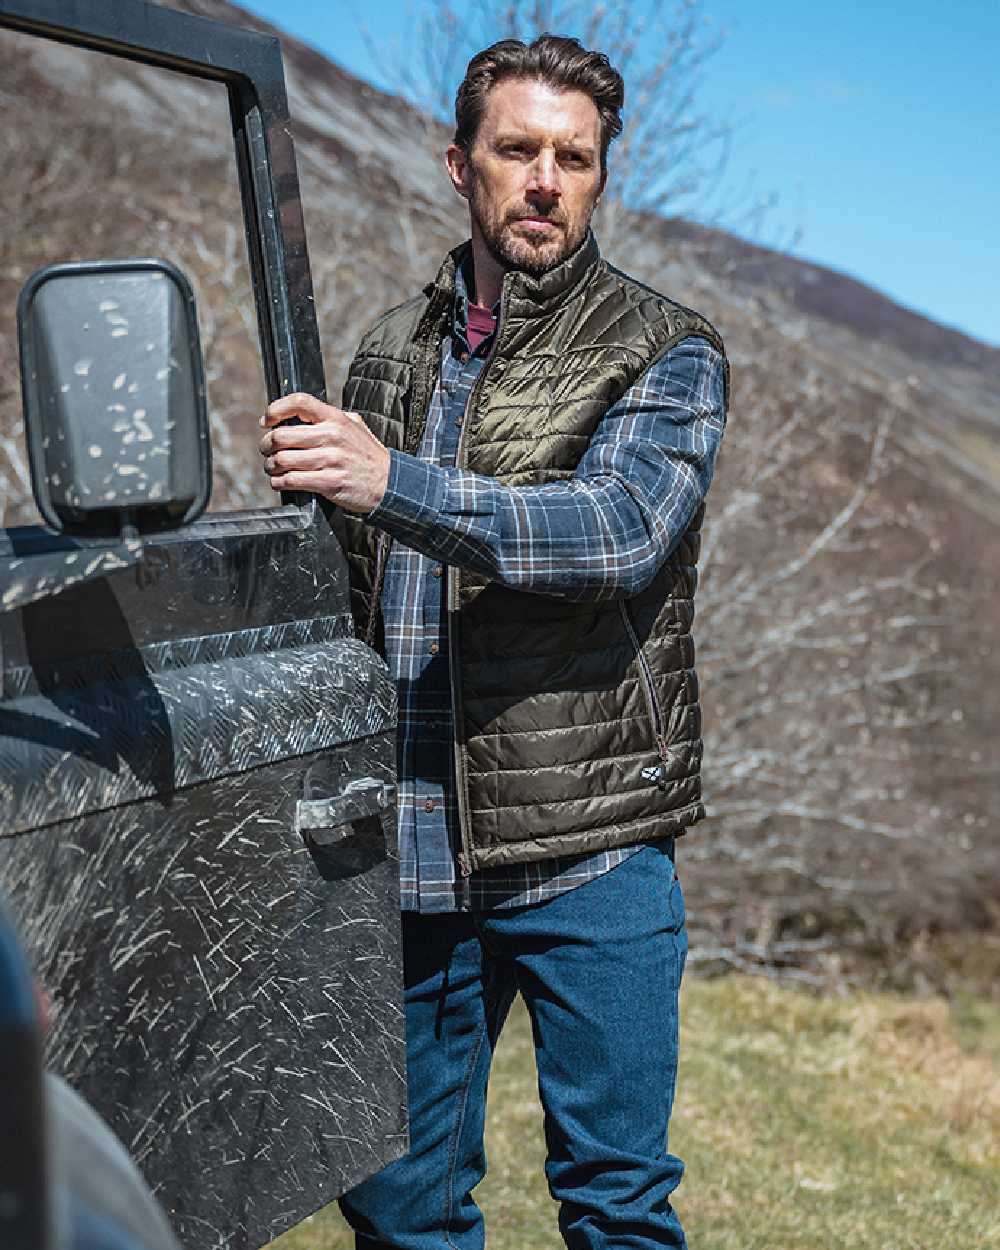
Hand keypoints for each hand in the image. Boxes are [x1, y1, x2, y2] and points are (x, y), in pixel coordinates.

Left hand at [258, 393, 389, 513]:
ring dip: (271, 466)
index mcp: (335, 419)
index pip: (299, 402)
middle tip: (266, 450)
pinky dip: (280, 483)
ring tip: (273, 468)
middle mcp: (332, 437)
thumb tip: (299, 414)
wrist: (389, 483)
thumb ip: (329, 418)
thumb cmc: (368, 455)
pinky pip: (293, 481)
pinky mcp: (330, 483)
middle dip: (267, 445)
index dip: (276, 410)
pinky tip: (281, 482)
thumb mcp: (354, 426)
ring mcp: (331, 461)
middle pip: (282, 436)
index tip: (266, 421)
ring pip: (283, 460)